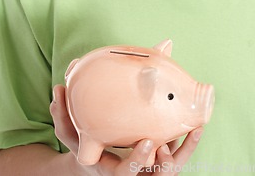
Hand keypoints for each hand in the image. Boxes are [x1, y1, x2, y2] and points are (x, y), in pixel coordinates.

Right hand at [50, 84, 202, 174]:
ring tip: (195, 128)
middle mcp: (134, 173)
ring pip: (171, 168)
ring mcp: (148, 168)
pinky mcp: (158, 158)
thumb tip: (58, 88)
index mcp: (112, 169)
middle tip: (171, 140)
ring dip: (185, 151)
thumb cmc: (84, 145)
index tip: (147, 142)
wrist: (96, 159)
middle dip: (166, 162)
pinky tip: (196, 125)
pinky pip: (177, 155)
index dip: (138, 161)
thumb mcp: (70, 133)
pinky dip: (187, 143)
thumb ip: (63, 114)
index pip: (126, 173)